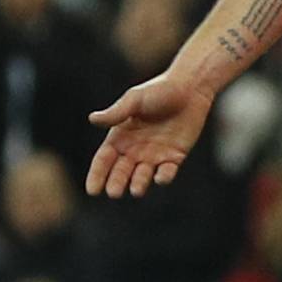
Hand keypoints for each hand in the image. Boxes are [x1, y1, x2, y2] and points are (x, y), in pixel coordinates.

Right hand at [86, 68, 213, 197]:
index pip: (104, 159)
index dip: (97, 175)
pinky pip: (167, 171)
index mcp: (120, 137)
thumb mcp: (134, 100)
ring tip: (136, 191)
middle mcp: (135, 149)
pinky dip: (164, 176)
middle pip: (122, 171)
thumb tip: (92, 119)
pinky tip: (160, 178)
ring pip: (143, 175)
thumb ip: (116, 113)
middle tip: (114, 193)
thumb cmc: (158, 91)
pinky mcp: (175, 157)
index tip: (93, 191)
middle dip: (117, 182)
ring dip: (139, 183)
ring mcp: (155, 155)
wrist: (189, 88)